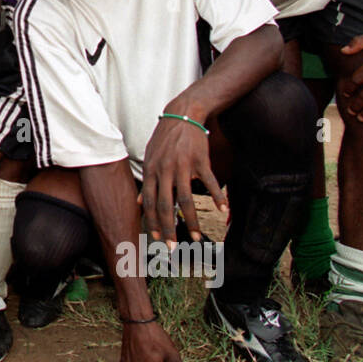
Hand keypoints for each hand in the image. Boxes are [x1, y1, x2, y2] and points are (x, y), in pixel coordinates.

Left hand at [139, 113, 224, 245]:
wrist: (183, 113)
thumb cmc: (165, 138)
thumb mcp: (150, 157)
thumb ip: (146, 180)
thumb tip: (138, 202)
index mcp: (152, 171)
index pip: (149, 202)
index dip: (152, 222)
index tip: (157, 239)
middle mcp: (165, 170)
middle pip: (165, 205)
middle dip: (168, 229)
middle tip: (173, 248)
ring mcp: (183, 166)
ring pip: (186, 199)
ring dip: (191, 221)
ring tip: (196, 237)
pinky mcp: (200, 160)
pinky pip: (210, 182)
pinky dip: (217, 197)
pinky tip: (223, 210)